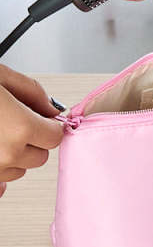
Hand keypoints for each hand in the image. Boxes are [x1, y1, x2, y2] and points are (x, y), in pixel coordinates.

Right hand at [0, 65, 63, 197]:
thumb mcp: (0, 76)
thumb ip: (32, 93)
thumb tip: (50, 108)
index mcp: (18, 129)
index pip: (54, 138)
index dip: (48, 126)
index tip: (41, 120)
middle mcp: (4, 155)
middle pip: (38, 157)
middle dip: (32, 140)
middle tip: (13, 122)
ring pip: (17, 170)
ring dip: (12, 154)